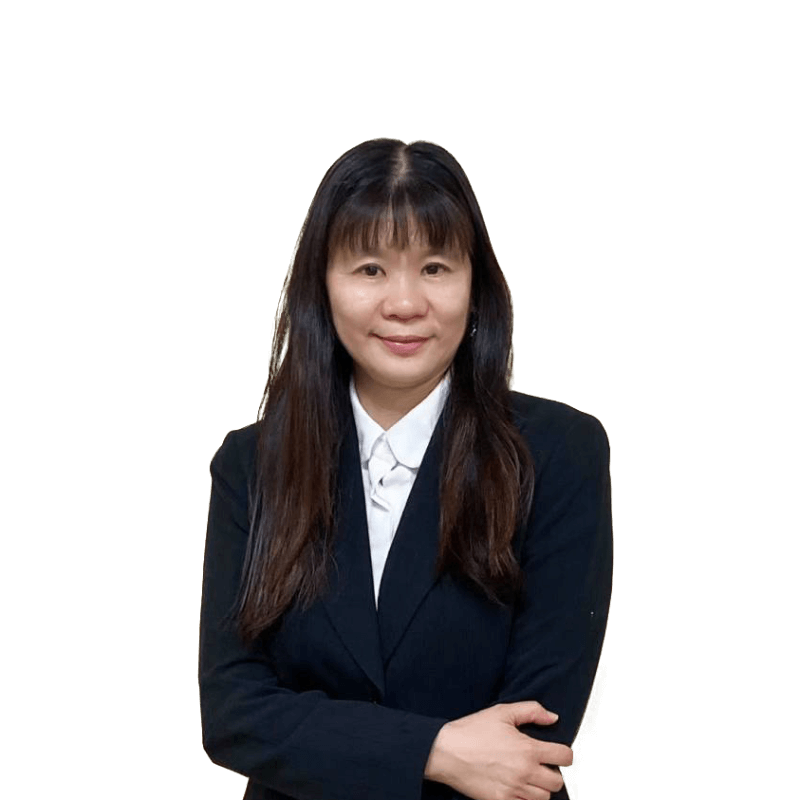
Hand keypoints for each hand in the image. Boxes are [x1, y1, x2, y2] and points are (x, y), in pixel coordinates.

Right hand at [426, 701, 572, 799]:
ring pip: (543, 798)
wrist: (446, 751)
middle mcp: (524, 772)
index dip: (564, 753)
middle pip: (557, 782)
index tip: (556, 752)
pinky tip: (518, 788)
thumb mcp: (502, 712)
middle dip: (552, 773)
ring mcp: (513, 790)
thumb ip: (531, 710)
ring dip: (540, 788)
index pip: (564, 757)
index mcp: (528, 749)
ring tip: (528, 777)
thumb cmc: (473, 729)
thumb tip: (553, 718)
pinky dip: (526, 799)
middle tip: (541, 766)